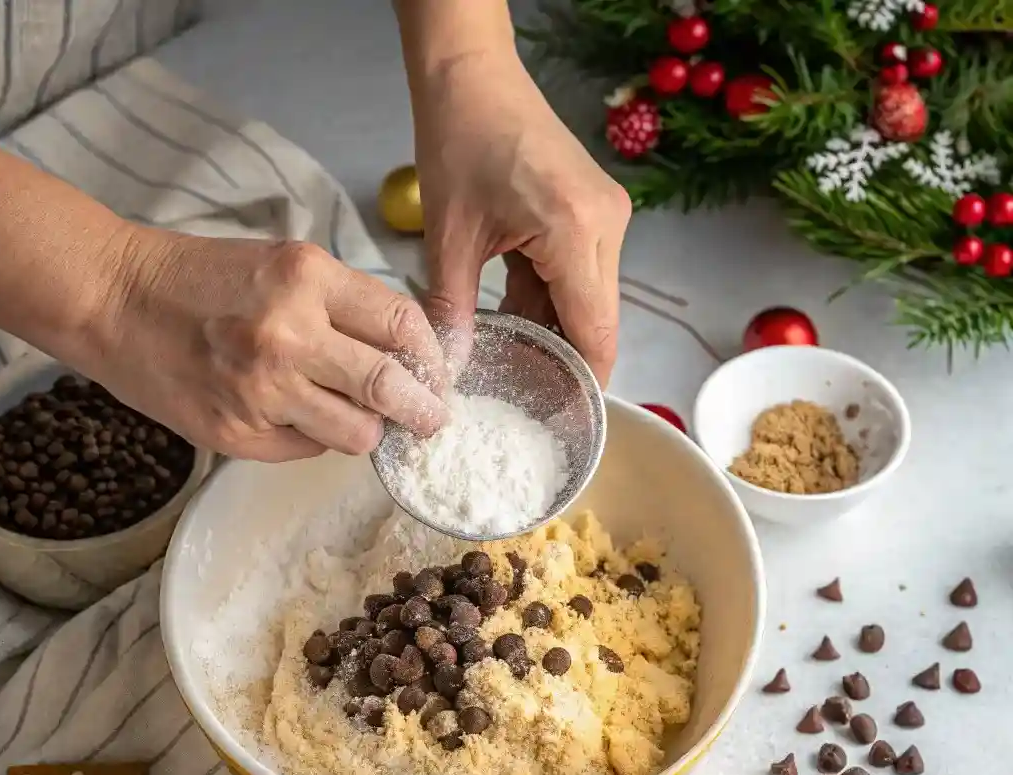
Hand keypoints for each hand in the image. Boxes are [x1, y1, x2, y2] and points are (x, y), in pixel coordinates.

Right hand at [93, 228, 447, 460]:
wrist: (112, 299)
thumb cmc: (201, 277)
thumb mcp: (283, 265)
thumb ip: (345, 306)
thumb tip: (406, 358)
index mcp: (305, 277)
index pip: (402, 324)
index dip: (432, 357)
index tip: (437, 374)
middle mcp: (287, 335)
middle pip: (389, 388)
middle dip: (423, 411)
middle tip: (431, 419)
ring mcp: (261, 391)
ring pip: (357, 434)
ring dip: (370, 430)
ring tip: (358, 416)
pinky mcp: (238, 434)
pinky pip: (309, 449)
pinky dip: (318, 437)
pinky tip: (298, 415)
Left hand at [410, 50, 630, 386]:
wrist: (473, 75)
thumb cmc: (460, 137)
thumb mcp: (449, 235)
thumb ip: (451, 310)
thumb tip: (449, 370)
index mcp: (575, 232)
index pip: (595, 332)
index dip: (585, 382)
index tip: (566, 418)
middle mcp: (606, 227)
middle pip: (598, 322)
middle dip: (564, 361)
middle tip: (527, 398)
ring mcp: (607, 218)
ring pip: (590, 302)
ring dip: (554, 330)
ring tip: (514, 359)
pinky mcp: (596, 213)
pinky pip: (581, 276)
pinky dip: (552, 300)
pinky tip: (518, 317)